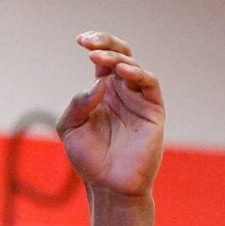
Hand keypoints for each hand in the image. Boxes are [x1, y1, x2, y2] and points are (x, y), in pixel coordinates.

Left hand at [57, 33, 163, 199]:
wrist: (108, 186)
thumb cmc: (88, 159)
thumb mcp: (71, 127)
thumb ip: (78, 103)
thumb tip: (98, 83)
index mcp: (103, 92)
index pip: (103, 59)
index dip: (95, 44)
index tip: (80, 40)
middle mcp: (123, 92)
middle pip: (121, 55)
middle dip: (106, 43)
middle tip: (88, 42)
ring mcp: (139, 100)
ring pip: (135, 66)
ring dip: (117, 58)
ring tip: (99, 58)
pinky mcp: (153, 111)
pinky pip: (150, 85)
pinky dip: (138, 74)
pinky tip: (121, 71)